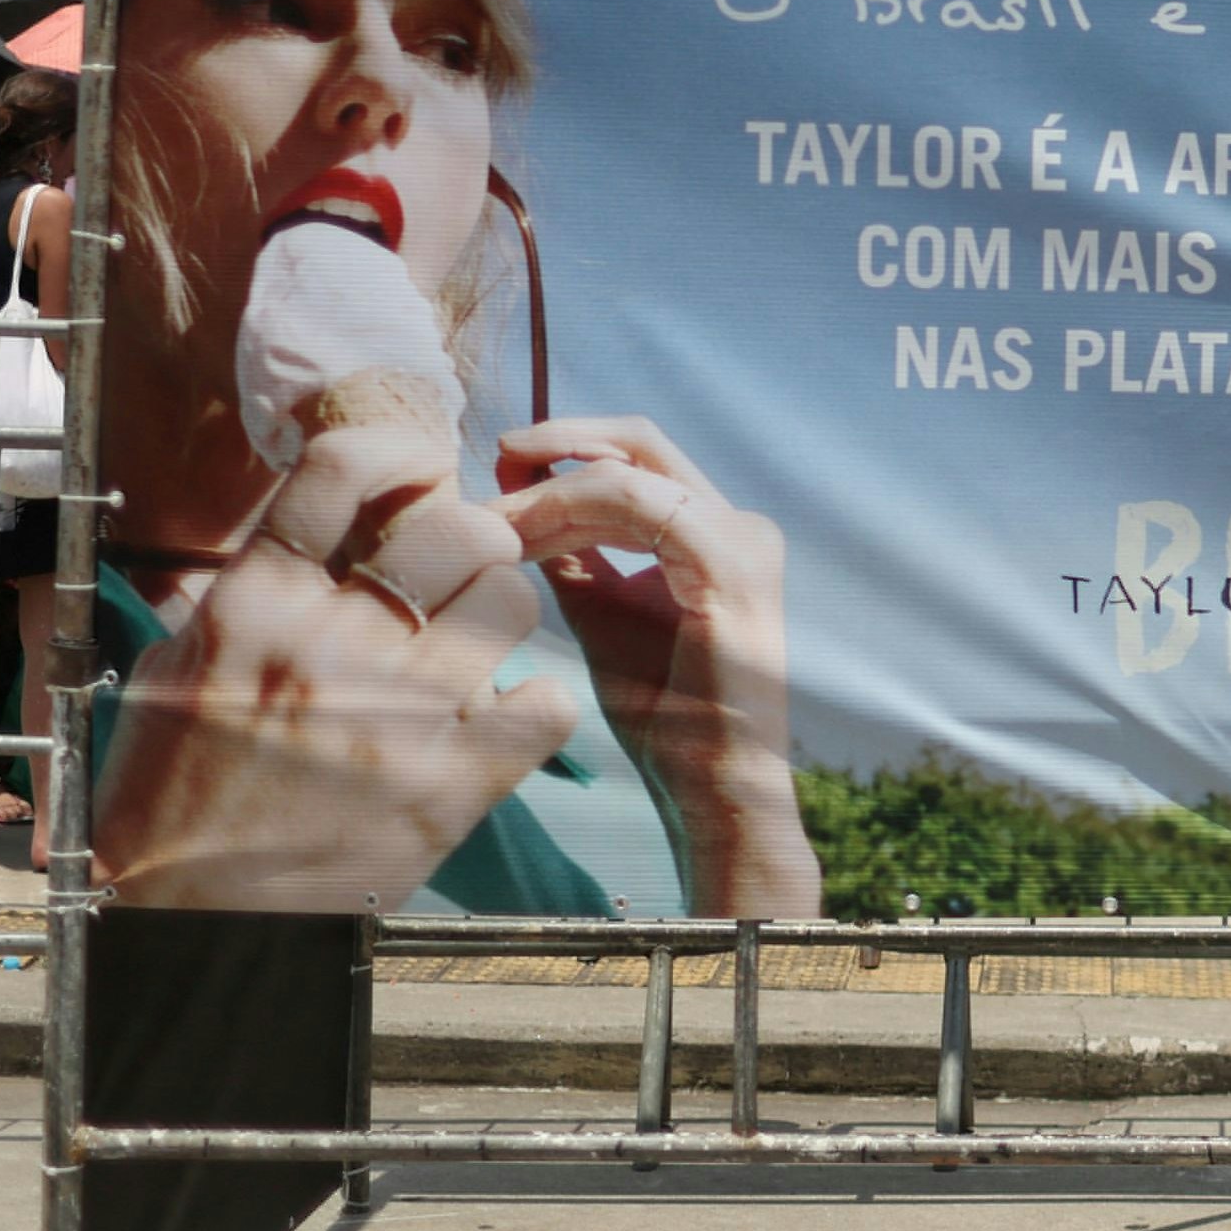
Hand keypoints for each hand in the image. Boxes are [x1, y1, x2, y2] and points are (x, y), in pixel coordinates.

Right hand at [93, 424, 574, 912]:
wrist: (185, 928)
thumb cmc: (169, 803)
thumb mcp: (171, 674)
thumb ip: (240, 596)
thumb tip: (304, 530)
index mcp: (252, 606)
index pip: (342, 469)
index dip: (400, 455)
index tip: (418, 475)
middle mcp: (329, 645)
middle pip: (458, 526)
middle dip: (472, 539)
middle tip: (460, 574)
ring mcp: (396, 715)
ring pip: (515, 599)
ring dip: (507, 611)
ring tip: (479, 643)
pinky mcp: (450, 786)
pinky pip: (548, 704)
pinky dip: (541, 705)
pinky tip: (506, 717)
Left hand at [494, 417, 818, 920]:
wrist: (712, 788)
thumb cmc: (666, 718)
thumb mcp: (603, 614)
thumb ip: (576, 558)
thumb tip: (519, 507)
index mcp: (715, 534)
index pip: (634, 459)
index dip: (560, 455)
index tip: (492, 482)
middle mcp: (739, 524)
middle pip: (637, 441)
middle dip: (555, 443)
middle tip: (489, 465)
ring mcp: (741, 539)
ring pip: (629, 469)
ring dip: (549, 487)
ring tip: (493, 520)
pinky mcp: (729, 562)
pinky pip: (637, 506)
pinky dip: (573, 510)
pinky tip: (526, 542)